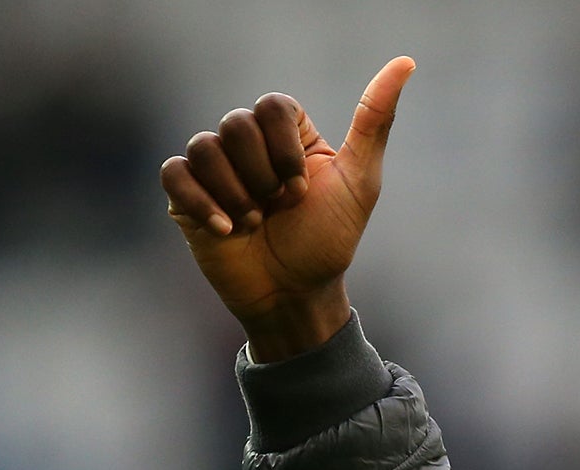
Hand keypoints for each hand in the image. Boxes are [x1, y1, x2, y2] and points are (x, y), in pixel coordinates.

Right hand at [159, 56, 416, 359]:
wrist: (295, 295)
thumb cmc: (328, 240)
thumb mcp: (360, 181)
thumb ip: (375, 120)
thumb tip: (405, 63)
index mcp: (287, 135)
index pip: (273, 105)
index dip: (286, 150)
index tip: (303, 189)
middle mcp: (248, 145)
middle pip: (235, 124)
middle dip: (263, 178)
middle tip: (280, 210)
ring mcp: (214, 169)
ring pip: (204, 148)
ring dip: (238, 196)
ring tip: (256, 225)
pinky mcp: (185, 195)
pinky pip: (174, 173)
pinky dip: (201, 202)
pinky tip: (227, 231)